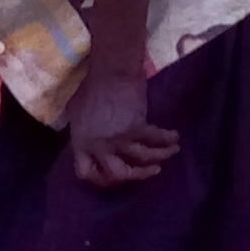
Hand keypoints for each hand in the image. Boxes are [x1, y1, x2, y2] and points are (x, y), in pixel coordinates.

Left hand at [64, 63, 177, 186]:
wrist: (110, 71)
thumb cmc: (89, 87)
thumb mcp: (75, 114)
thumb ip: (83, 133)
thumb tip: (90, 144)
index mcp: (81, 143)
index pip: (85, 173)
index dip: (99, 178)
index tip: (113, 176)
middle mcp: (100, 146)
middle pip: (119, 174)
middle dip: (136, 175)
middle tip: (147, 171)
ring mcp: (119, 139)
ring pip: (143, 158)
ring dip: (160, 157)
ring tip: (170, 153)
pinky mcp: (137, 128)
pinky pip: (155, 139)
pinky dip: (167, 139)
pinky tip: (174, 138)